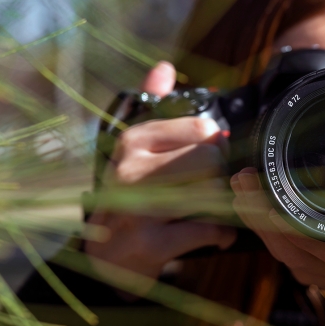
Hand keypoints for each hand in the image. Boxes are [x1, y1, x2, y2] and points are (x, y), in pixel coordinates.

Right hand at [85, 62, 236, 282]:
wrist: (101, 259)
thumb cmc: (126, 196)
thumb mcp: (133, 149)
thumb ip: (151, 104)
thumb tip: (165, 67)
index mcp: (132, 140)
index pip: (200, 127)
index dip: (216, 144)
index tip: (211, 158)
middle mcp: (131, 170)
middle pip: (211, 158)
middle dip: (221, 174)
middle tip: (214, 186)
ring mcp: (138, 209)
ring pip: (211, 192)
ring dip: (223, 205)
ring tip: (215, 210)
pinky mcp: (149, 244)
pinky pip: (208, 230)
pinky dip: (222, 234)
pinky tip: (216, 234)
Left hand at [230, 154, 324, 299]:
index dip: (307, 234)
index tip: (277, 208)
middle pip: (304, 254)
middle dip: (267, 219)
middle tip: (245, 181)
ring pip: (290, 259)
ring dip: (259, 225)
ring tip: (240, 188)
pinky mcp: (322, 282)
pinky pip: (288, 262)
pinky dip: (267, 235)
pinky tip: (250, 209)